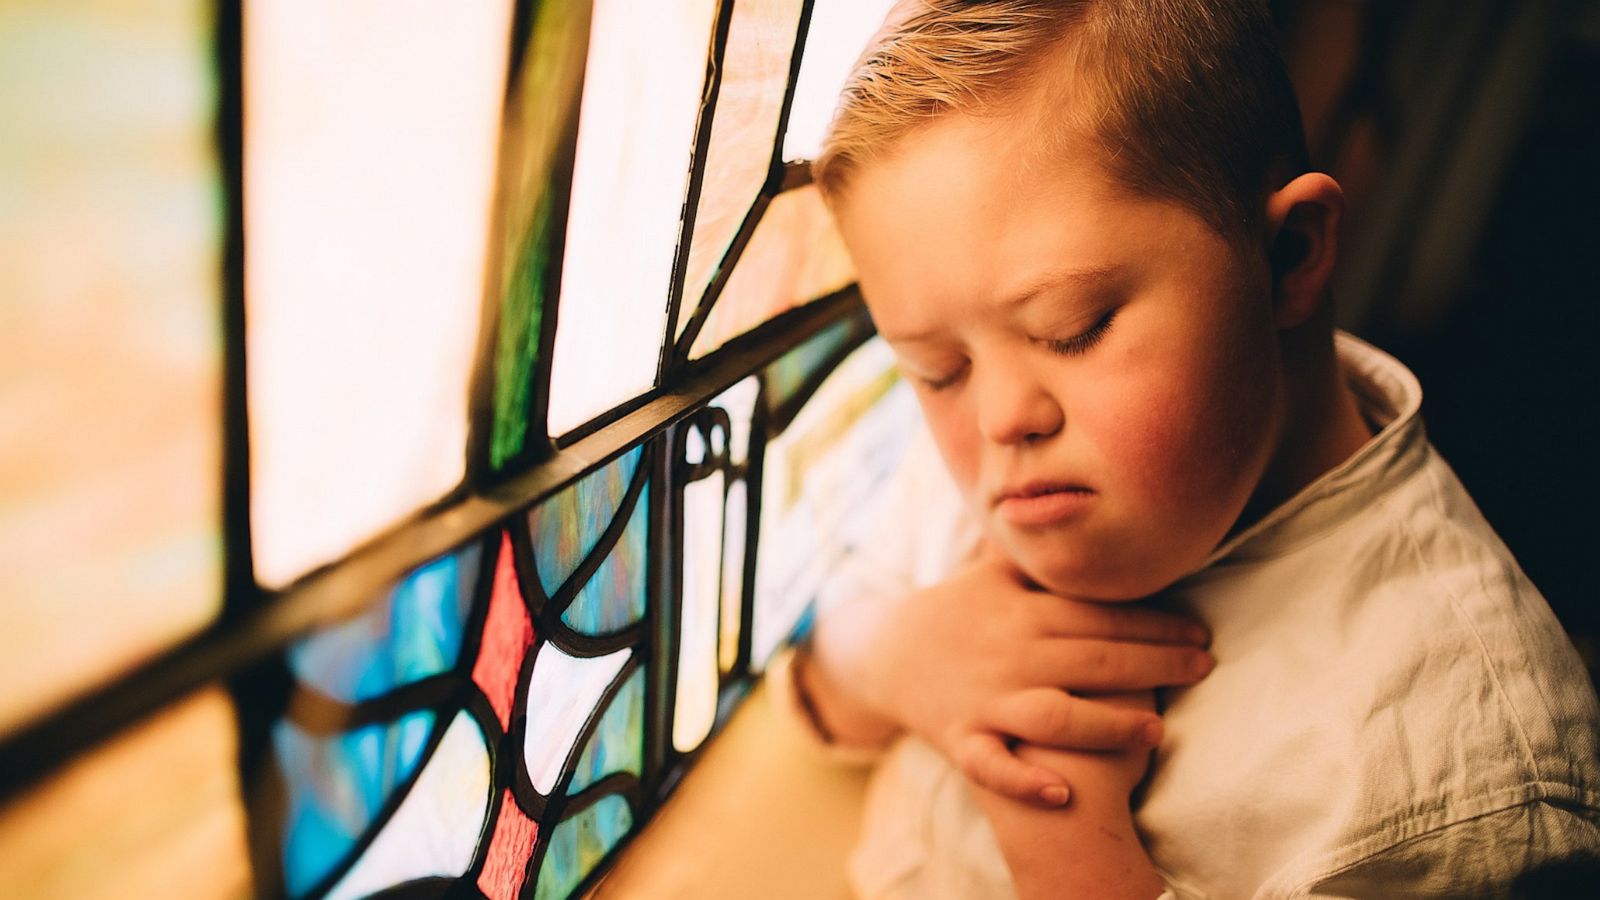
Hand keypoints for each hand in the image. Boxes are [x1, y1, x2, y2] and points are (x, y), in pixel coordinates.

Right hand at [806, 552, 1212, 804]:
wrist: (883, 652)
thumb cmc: (956, 610)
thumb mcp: (994, 572)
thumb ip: (1045, 557)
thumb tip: (1095, 518)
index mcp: (1020, 610)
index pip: (1098, 615)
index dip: (1152, 622)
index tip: (1198, 627)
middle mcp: (1008, 654)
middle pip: (1092, 661)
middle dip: (1155, 664)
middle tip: (1206, 666)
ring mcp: (984, 700)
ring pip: (1054, 715)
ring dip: (1107, 725)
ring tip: (1156, 730)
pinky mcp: (962, 739)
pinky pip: (993, 766)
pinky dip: (1025, 781)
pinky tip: (1063, 792)